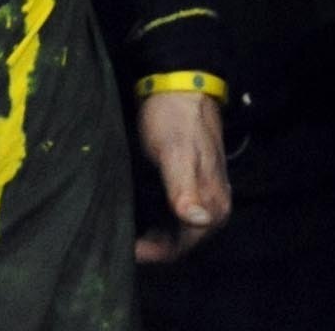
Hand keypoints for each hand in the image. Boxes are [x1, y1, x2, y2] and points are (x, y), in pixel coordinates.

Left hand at [133, 87, 228, 265]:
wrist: (181, 83)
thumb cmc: (175, 119)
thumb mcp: (176, 154)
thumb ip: (185, 189)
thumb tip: (200, 221)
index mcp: (214, 205)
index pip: (181, 246)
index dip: (153, 252)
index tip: (125, 247)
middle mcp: (214, 205)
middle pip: (180, 240)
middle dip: (152, 244)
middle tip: (120, 236)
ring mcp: (204, 193)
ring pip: (177, 227)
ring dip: (153, 230)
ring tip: (124, 225)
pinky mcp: (193, 181)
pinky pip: (175, 211)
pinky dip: (157, 215)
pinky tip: (138, 210)